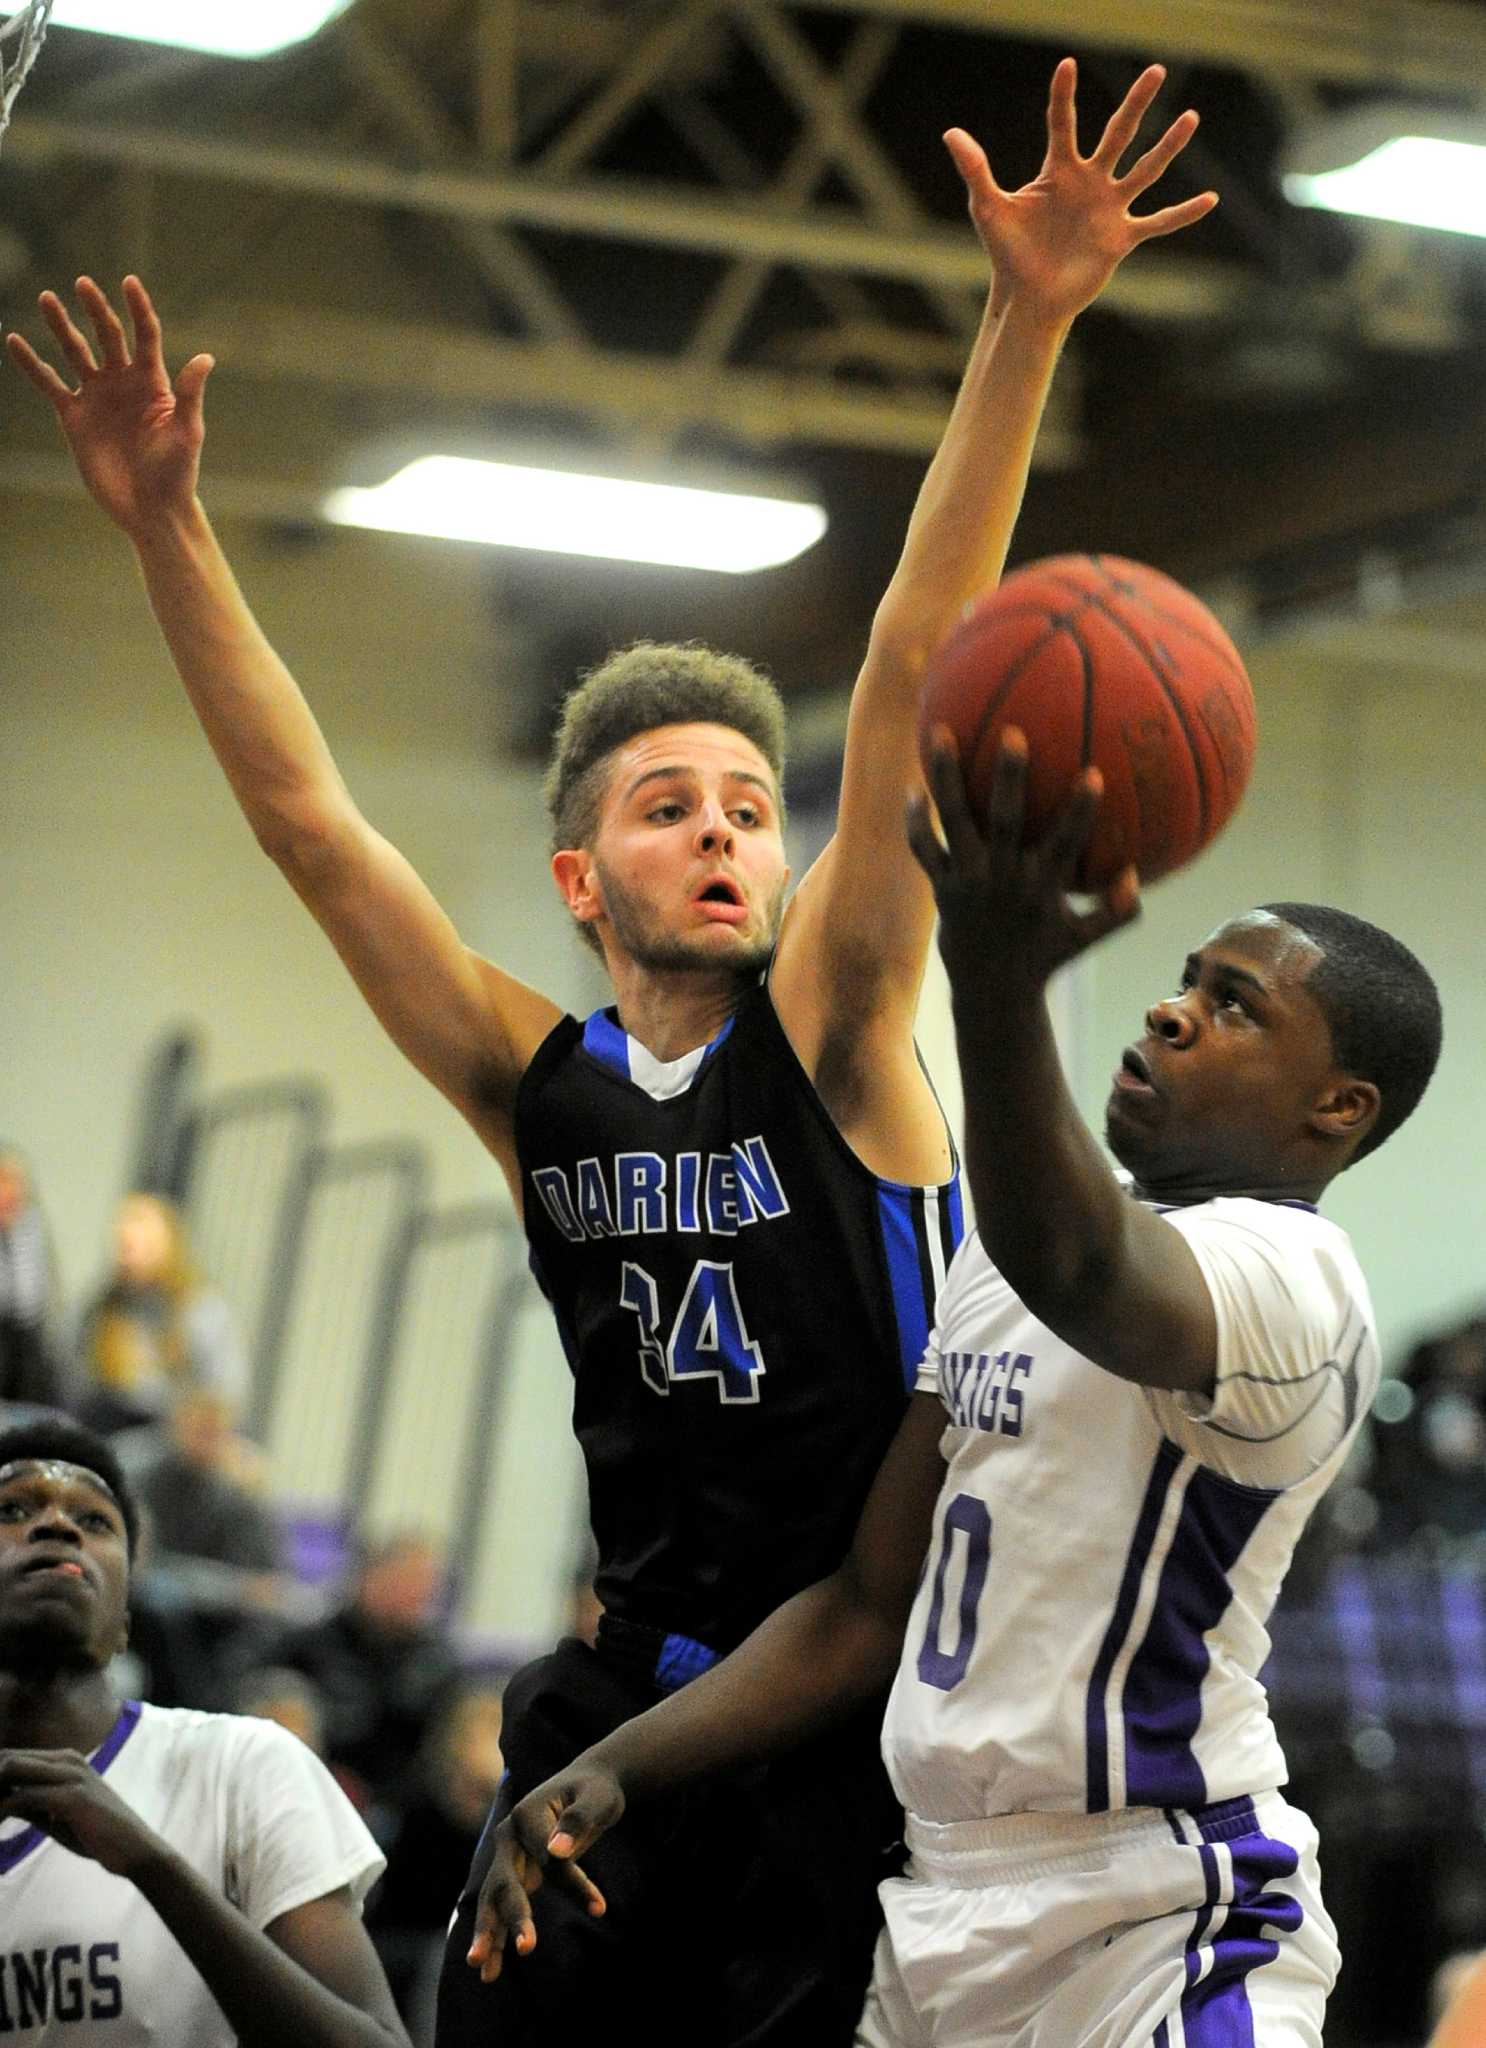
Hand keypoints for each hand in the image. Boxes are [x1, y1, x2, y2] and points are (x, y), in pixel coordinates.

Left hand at [0, 1749, 164, 1880]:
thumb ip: (31, 1804)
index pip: (13, 1756)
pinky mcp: (73, 1797)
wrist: (133, 1848)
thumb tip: (3, 1800)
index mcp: (66, 1759)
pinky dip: (3, 1811)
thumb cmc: (97, 1833)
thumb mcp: (58, 1815)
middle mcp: (68, 1759)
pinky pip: (24, 1797)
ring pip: (12, 1768)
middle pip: (8, 1757)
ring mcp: (71, 1775)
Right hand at [5, 275, 213, 535]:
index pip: (145, 335)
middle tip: (82, 284)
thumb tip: (205, 357)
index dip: (138, 308)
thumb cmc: (177, 473)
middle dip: (96, 309)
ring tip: (47, 299)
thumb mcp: (187, 432)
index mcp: (153, 382)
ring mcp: (97, 397)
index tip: (129, 282)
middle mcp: (124, 382)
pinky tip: (15, 341)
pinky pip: (49, 383)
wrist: (150, 508)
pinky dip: (31, 364)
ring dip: (61, 326)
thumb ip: (190, 393)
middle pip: (107, 335)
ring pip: (75, 352)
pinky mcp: (74, 417)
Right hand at [465, 1767, 619, 1983]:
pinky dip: (498, 1937)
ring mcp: (508, 1857)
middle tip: (525, 1949)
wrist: (587, 1783)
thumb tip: (555, 1851)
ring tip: (485, 1973)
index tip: (599, 1907)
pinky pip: (502, 1908)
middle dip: (512, 1917)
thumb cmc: (595, 1790)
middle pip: (505, 1880)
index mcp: (526, 1813)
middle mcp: (509, 1836)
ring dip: (491, 1935)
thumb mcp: (597, 1798)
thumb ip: (577, 1820)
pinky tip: (492, 1970)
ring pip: (495, 1899)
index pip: (545, 1856)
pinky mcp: (516, 1874)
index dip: (570, 1881)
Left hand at [906, 728, 1139, 995]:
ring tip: (937, 733)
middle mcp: (1003, 879)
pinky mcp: (941, 887)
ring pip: (954, 823)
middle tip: (1013, 734)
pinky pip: (924, 848)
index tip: (1094, 773)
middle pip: (1005, 822)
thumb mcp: (1085, 938)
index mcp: (1042, 888)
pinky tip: (912, 788)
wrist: (991, 993)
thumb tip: (1138, 875)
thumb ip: (1116, 910)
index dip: (1078, 812)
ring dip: (945, 779)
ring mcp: (968, 881)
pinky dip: (915, 821)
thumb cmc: (1044, 957)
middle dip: (1010, 780)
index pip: (1065, 844)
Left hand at [946, 59, 1216, 322]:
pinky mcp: (1121, 238)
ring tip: (1191, 117)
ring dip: (1168, 146)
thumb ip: (975, 169)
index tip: (1067, 65)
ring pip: (1145, 170)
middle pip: (1118, 134)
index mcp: (1058, 172)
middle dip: (1136, 103)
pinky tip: (1211, 201)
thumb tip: (951, 132)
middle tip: (1157, 70)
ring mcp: (1109, 208)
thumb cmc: (1008, 253)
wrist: (1028, 297)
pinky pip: (1158, 223)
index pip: (1062, 125)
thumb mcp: (989, 208)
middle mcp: (1089, 182)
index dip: (1063, 96)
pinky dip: (1183, 215)